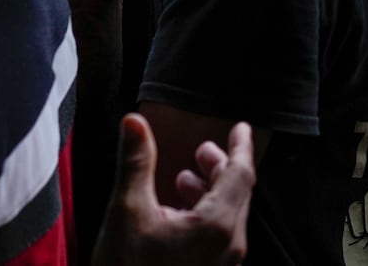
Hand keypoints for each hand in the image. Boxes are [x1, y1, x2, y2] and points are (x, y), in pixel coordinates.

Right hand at [93, 113, 253, 265]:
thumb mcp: (126, 213)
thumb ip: (136, 164)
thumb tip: (134, 121)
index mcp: (217, 225)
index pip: (242, 173)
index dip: (240, 146)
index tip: (240, 127)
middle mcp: (229, 246)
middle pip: (238, 193)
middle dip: (220, 167)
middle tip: (201, 151)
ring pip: (228, 217)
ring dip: (210, 193)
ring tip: (183, 180)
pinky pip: (219, 239)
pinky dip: (205, 217)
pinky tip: (178, 217)